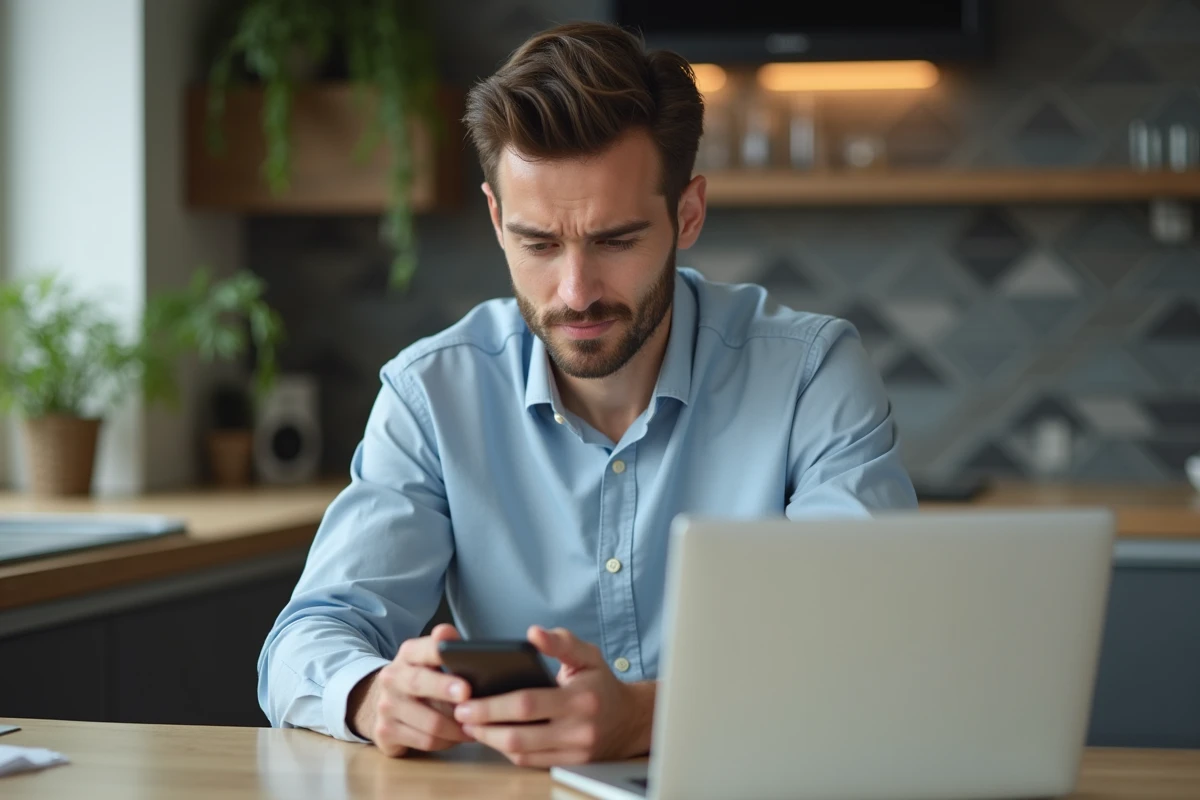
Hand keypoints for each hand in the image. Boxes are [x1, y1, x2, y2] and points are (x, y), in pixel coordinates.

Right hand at [348, 623, 474, 756]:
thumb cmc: (421, 678)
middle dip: (445, 689)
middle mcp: (392, 678)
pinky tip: (458, 737)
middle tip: (468, 695)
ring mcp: (386, 707)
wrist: (382, 703)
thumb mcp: (430, 659)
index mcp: (407, 655)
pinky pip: (426, 741)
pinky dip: (447, 742)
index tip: (460, 658)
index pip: (423, 649)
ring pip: (429, 721)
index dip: (441, 652)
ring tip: (475, 726)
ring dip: (457, 727)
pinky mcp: (385, 733)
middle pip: (419, 683)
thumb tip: (447, 633)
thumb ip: (444, 647)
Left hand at [453, 625, 655, 767]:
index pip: (528, 703)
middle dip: (483, 726)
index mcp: (580, 699)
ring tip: (471, 726)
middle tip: (461, 714)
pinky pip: (531, 761)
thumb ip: (560, 642)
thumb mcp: (588, 654)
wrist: (630, 720)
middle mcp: (578, 729)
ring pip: (521, 753)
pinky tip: (494, 736)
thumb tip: (533, 633)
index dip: (493, 705)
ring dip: (491, 741)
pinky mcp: (569, 764)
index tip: (468, 700)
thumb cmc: (602, 683)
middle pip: (519, 734)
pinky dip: (508, 750)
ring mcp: (574, 751)